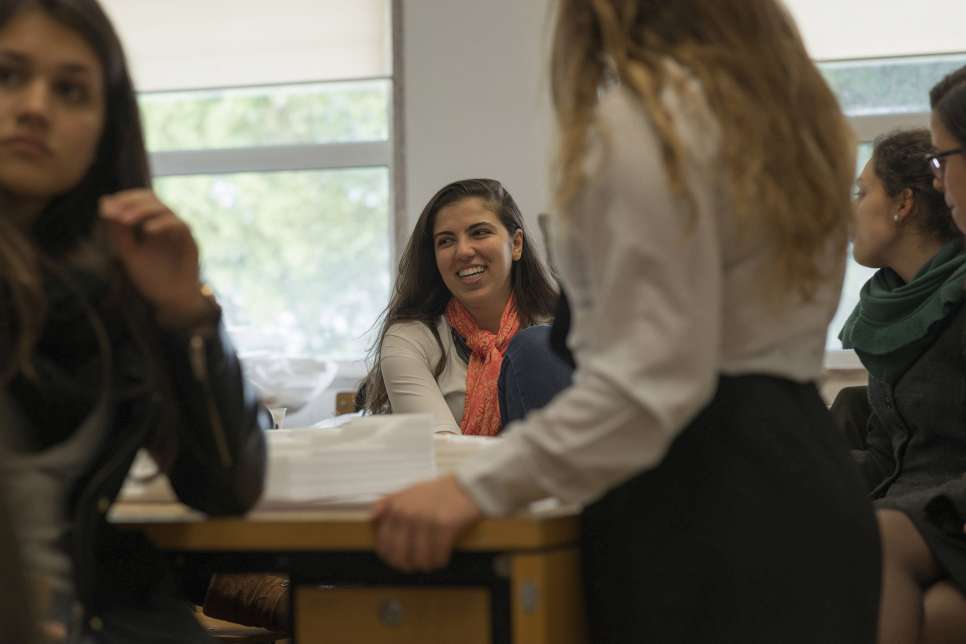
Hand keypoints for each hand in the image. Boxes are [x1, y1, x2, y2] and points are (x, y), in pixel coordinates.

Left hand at [100, 189, 207, 324]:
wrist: (170, 301)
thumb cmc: (151, 279)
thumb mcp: (127, 253)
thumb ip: (117, 231)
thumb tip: (104, 201)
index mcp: (152, 225)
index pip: (140, 200)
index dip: (124, 199)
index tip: (107, 208)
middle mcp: (167, 225)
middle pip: (152, 199)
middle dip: (132, 202)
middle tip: (116, 213)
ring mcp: (180, 233)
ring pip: (165, 209)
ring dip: (143, 211)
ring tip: (125, 220)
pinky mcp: (191, 243)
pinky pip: (179, 225)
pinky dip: (162, 224)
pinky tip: (147, 231)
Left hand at [372, 475, 481, 571]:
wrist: (467, 487)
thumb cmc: (438, 491)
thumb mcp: (408, 491)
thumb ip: (388, 503)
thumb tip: (371, 517)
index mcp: (396, 506)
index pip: (384, 542)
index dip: (389, 557)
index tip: (397, 561)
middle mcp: (408, 513)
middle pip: (399, 554)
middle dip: (406, 565)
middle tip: (413, 566)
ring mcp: (426, 520)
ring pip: (420, 558)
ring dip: (425, 565)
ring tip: (430, 563)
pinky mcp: (445, 527)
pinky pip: (438, 556)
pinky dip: (439, 561)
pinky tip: (441, 559)